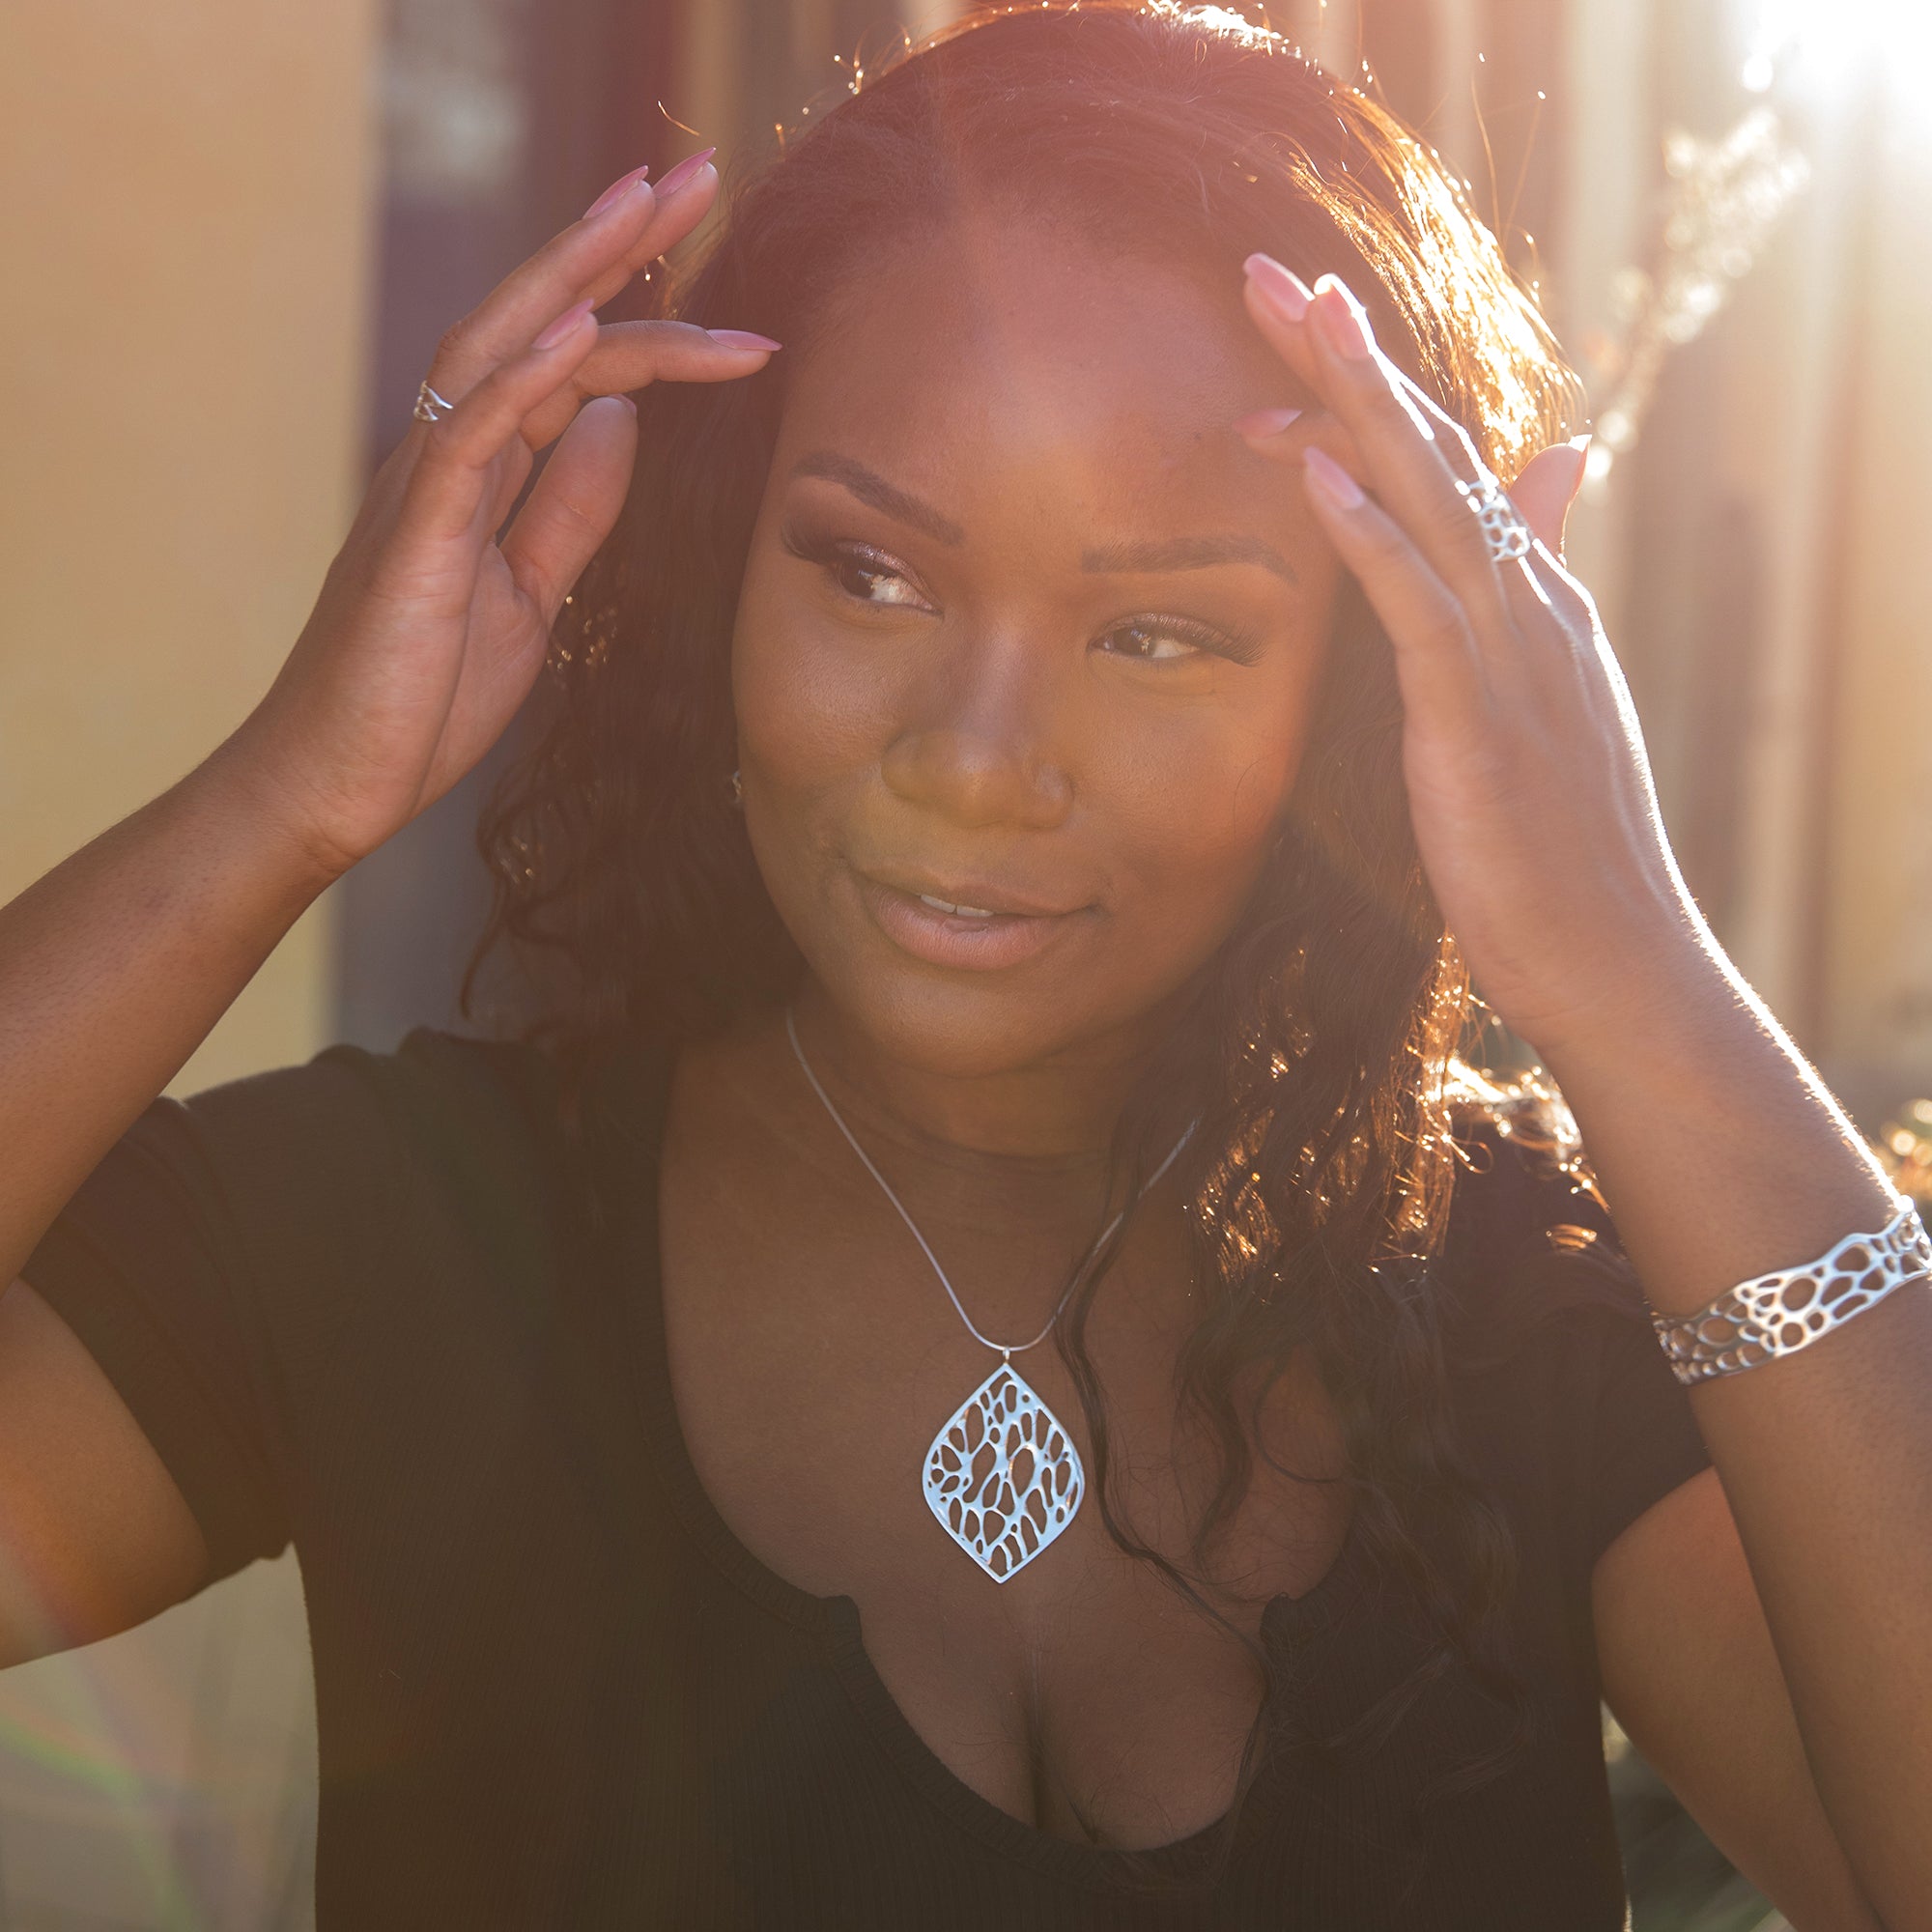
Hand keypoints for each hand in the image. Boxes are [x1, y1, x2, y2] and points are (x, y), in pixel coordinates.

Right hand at [229, 152, 778, 881]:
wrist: (342, 781)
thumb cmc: (423, 695)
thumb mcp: (532, 594)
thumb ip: (572, 508)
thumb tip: (621, 420)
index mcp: (484, 469)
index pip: (577, 367)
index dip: (656, 326)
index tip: (747, 323)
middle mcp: (449, 452)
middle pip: (538, 319)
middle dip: (618, 245)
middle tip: (697, 173)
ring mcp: (424, 486)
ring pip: (499, 348)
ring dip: (577, 272)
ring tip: (645, 205)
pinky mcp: (411, 536)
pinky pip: (466, 435)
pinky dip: (522, 376)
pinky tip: (578, 328)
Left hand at [1236, 254, 1707, 1058]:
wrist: (1616, 958)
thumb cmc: (1562, 849)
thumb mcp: (1543, 702)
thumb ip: (1532, 581)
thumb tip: (1555, 464)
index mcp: (1527, 600)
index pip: (1442, 470)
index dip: (1366, 397)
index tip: (1293, 338)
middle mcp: (1525, 601)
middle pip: (1429, 452)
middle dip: (1348, 359)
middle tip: (1271, 273)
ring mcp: (1509, 652)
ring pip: (1428, 501)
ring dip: (1355, 404)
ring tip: (1297, 316)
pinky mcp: (1479, 716)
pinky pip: (1418, 607)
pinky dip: (1370, 535)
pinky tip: (1321, 475)